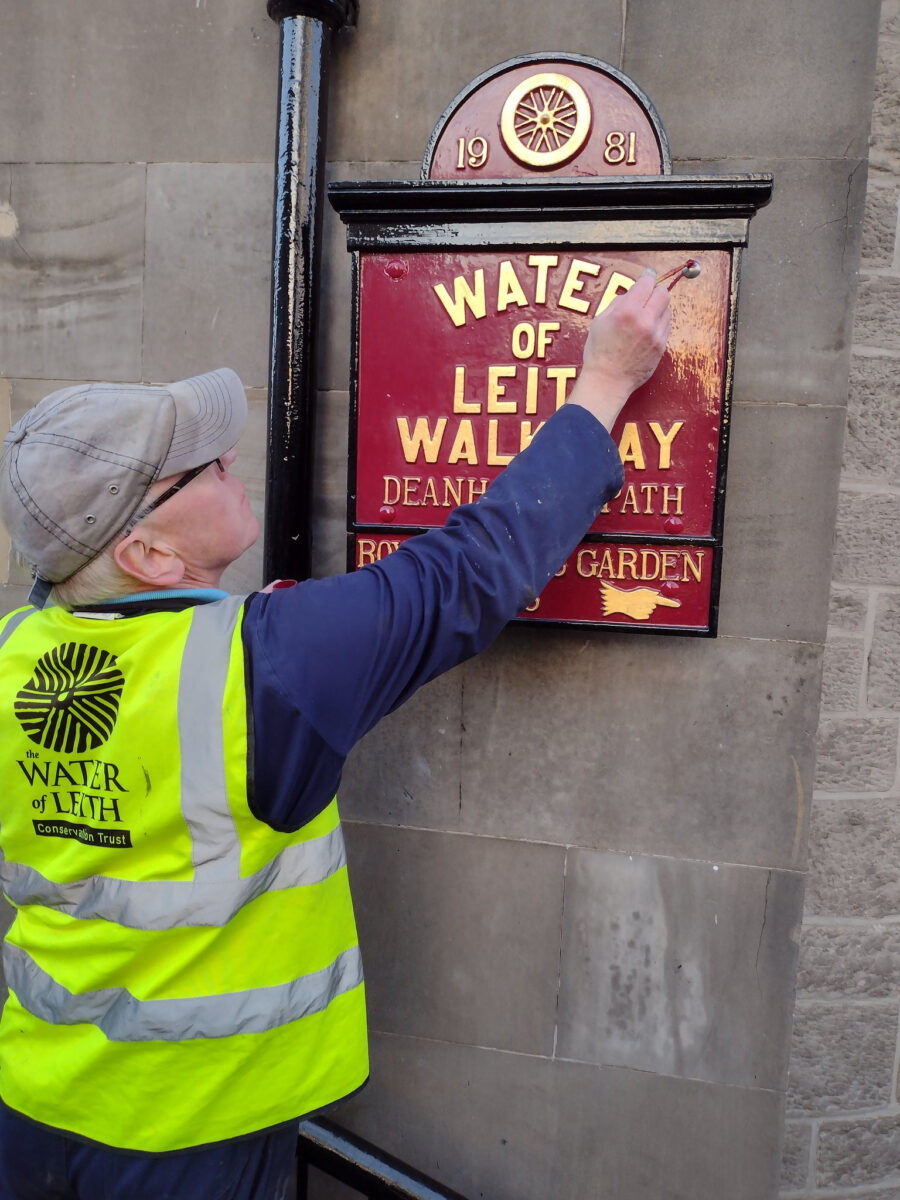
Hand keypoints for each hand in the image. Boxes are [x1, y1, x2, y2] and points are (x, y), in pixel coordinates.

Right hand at [567, 269, 671, 430]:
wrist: (608, 382)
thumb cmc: (599, 353)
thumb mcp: (600, 321)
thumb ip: (618, 302)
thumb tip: (632, 292)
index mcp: (627, 312)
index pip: (647, 283)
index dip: (647, 277)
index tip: (646, 276)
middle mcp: (645, 321)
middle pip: (663, 293)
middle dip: (655, 291)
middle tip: (647, 295)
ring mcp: (656, 335)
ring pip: (667, 310)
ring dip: (658, 308)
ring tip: (644, 316)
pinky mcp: (662, 347)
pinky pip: (666, 326)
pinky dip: (659, 323)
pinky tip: (646, 330)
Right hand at [600, 581, 680, 620]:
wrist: (615, 601)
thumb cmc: (626, 594)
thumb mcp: (640, 589)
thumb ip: (651, 591)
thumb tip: (658, 593)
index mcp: (649, 594)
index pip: (663, 599)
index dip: (671, 602)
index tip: (678, 604)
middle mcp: (648, 603)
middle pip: (654, 604)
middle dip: (648, 602)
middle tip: (638, 599)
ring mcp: (644, 611)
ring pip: (649, 610)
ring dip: (643, 607)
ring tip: (634, 603)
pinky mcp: (641, 617)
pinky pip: (645, 615)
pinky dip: (640, 612)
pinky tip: (634, 609)